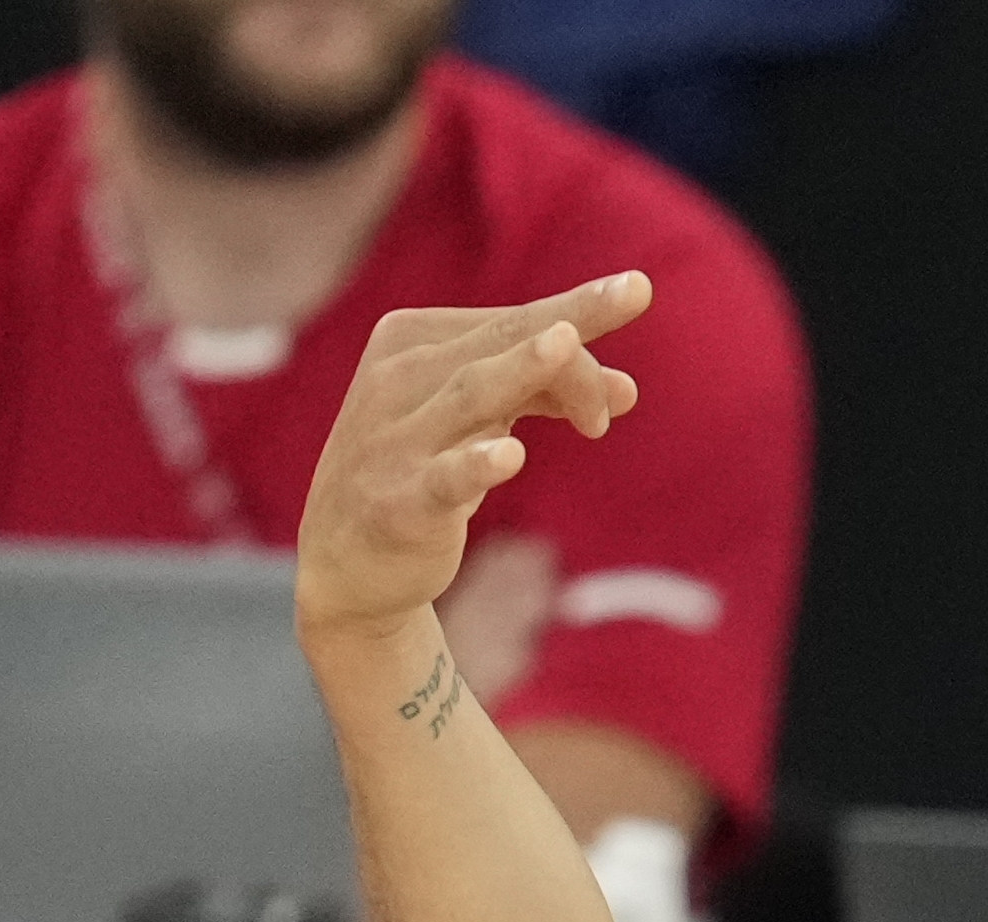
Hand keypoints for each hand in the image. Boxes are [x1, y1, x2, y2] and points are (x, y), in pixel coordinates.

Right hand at [295, 274, 650, 637]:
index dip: (579, 318)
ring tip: (567, 345)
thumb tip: (628, 389)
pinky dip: (475, 465)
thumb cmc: (424, 470)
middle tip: (635, 291)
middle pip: (501, 344)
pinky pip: (442, 480)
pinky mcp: (399, 503)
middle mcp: (400, 377)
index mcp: (415, 341)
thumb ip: (546, 397)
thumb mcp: (482, 421)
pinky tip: (511, 456)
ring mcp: (396, 439)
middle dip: (570, 322)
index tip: (638, 291)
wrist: (349, 563)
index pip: (512, 321)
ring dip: (522, 369)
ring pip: (472, 396)